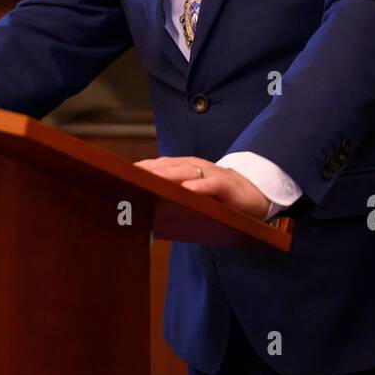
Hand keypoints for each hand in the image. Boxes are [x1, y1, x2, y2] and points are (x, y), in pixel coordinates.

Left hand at [134, 155, 271, 218]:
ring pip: (186, 171)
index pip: (157, 166)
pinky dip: (199, 187)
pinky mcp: (227, 185)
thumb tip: (144, 208)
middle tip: (127, 180)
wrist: (255, 193)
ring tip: (150, 182)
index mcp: (184, 168)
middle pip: (167, 167)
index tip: (119, 176)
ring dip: (168, 176)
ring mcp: (211, 174)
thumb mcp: (194, 194)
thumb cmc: (217, 196)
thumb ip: (174, 195)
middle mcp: (195, 167)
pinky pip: (212, 184)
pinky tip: (187, 190)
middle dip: (147, 172)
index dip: (139, 170)